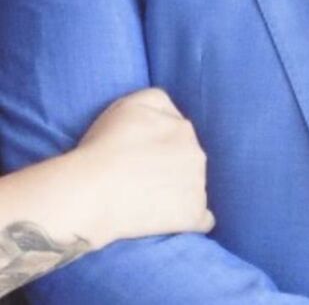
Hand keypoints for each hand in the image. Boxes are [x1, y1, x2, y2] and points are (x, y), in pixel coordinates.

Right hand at [76, 88, 213, 247]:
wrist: (91, 192)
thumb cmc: (104, 146)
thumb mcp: (131, 103)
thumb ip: (159, 102)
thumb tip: (175, 117)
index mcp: (183, 127)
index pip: (178, 134)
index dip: (157, 146)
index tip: (139, 157)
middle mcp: (197, 153)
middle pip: (188, 160)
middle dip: (171, 168)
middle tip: (142, 180)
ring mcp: (198, 185)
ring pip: (195, 187)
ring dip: (179, 192)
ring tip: (148, 201)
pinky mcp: (194, 214)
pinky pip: (203, 219)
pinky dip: (191, 219)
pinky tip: (173, 222)